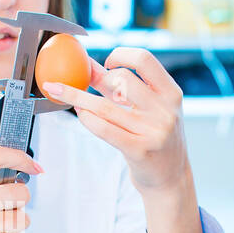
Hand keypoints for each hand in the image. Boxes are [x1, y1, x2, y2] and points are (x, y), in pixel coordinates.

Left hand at [41, 47, 188, 194]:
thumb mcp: (145, 108)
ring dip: (79, 98)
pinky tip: (80, 113)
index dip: (121, 55)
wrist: (169, 177)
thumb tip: (86, 64)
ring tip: (62, 92)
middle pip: (123, 79)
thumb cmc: (154, 137)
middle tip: (94, 86)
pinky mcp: (139, 150)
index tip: (108, 63)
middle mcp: (165, 110)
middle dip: (102, 79)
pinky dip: (87, 118)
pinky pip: (104, 129)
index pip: (145, 59)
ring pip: (106, 107)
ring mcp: (153, 131)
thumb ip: (116, 86)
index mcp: (171, 93)